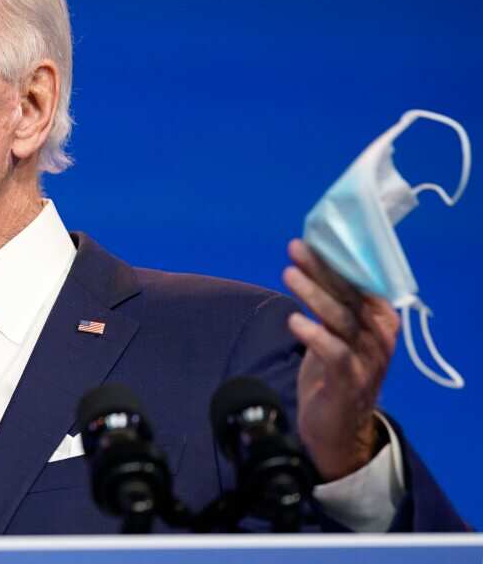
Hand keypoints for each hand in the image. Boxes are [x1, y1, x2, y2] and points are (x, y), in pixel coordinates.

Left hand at [282, 239, 398, 481]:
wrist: (337, 428)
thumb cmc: (335, 372)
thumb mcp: (336, 334)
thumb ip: (329, 305)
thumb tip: (307, 264)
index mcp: (379, 319)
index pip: (359, 283)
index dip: (335, 261)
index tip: (309, 241)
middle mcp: (378, 336)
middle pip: (349, 295)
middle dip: (321, 270)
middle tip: (295, 249)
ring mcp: (367, 359)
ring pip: (341, 319)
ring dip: (313, 294)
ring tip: (289, 274)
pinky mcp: (350, 381)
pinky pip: (333, 352)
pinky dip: (314, 335)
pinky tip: (294, 320)